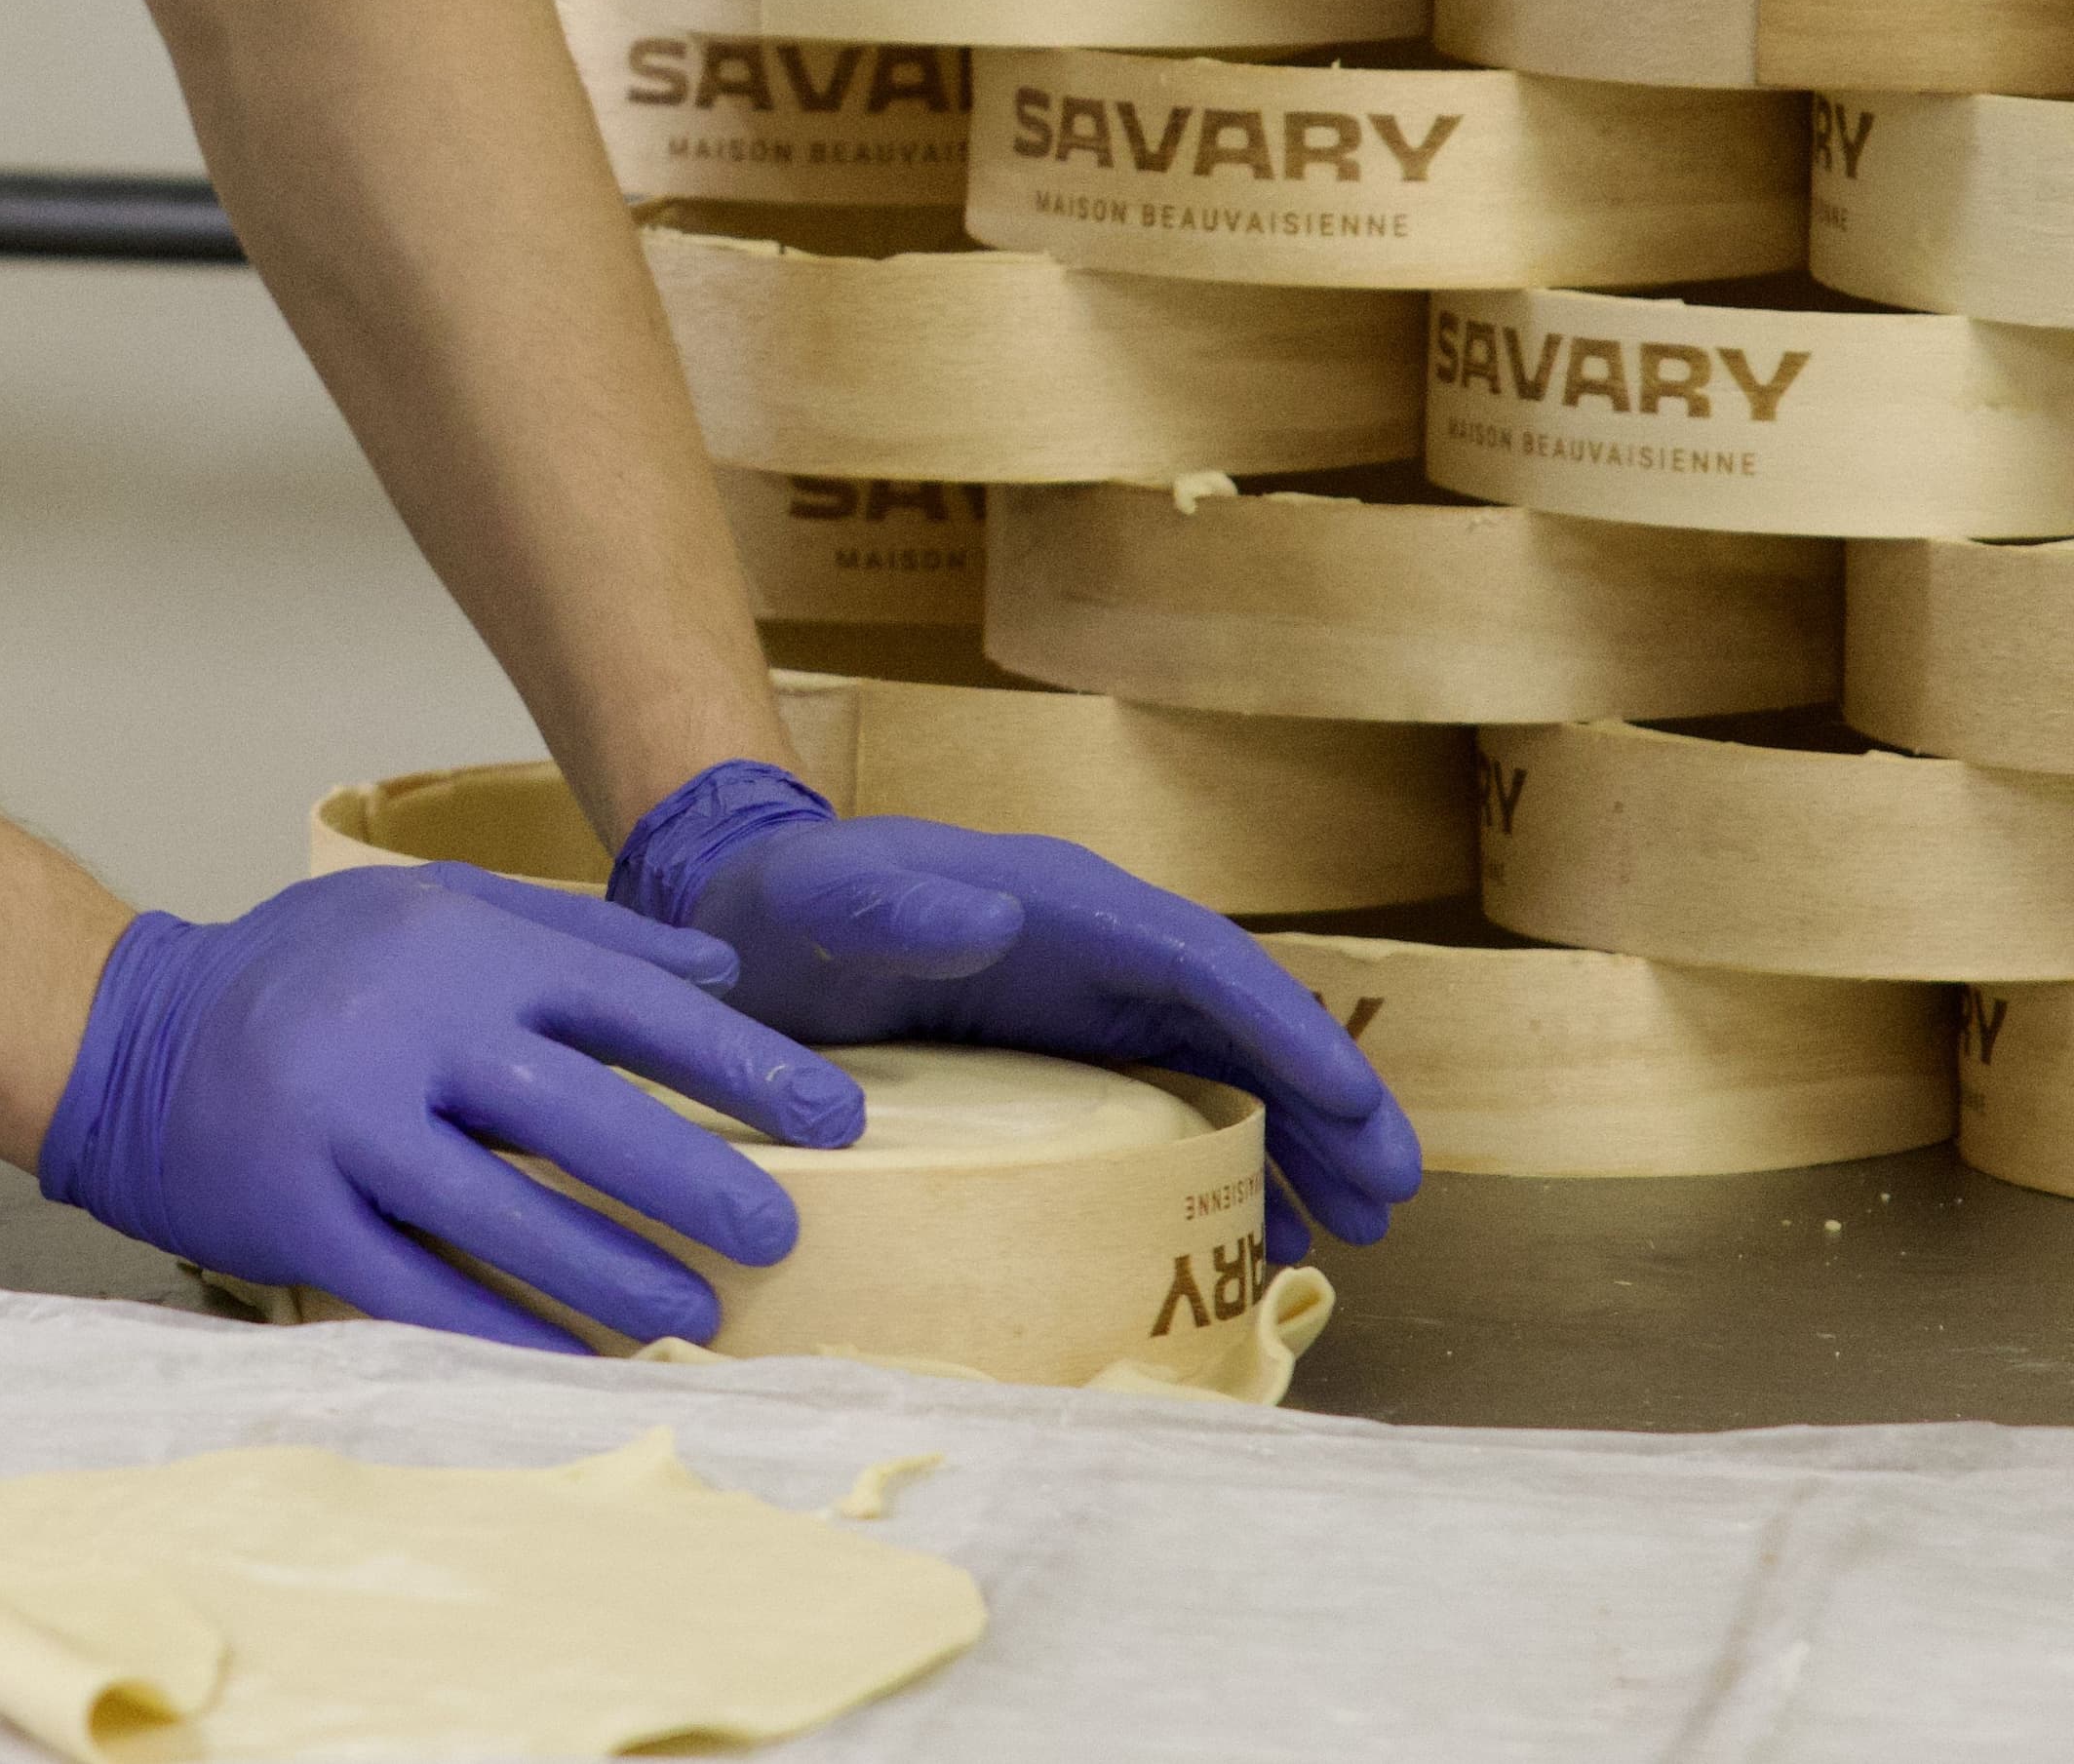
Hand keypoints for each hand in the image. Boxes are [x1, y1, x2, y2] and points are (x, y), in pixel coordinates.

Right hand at [39, 864, 870, 1351]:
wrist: (132, 1030)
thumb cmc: (306, 968)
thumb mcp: (436, 904)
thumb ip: (577, 934)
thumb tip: (721, 977)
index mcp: (456, 946)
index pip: (626, 1003)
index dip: (737, 1063)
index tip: (831, 1114)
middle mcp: (406, 1029)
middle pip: (577, 1113)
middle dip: (693, 1178)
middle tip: (780, 1230)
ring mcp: (346, 1125)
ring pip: (503, 1214)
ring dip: (612, 1271)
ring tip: (698, 1313)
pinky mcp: (297, 1213)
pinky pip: (416, 1285)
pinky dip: (502, 1327)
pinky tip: (576, 1357)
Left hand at [609, 762, 1420, 1263]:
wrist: (738, 924)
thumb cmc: (785, 906)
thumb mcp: (827, 897)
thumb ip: (896, 904)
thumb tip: (993, 914)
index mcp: (1064, 905)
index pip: (1204, 965)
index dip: (1288, 1032)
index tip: (1358, 1105)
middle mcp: (1097, 952)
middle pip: (1244, 1024)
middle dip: (1330, 1101)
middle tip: (1393, 1195)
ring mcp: (1087, 1008)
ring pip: (1226, 1073)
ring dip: (1300, 1142)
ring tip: (1358, 1228)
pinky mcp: (1066, 1061)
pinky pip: (1173, 1109)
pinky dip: (1229, 1165)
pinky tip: (1261, 1233)